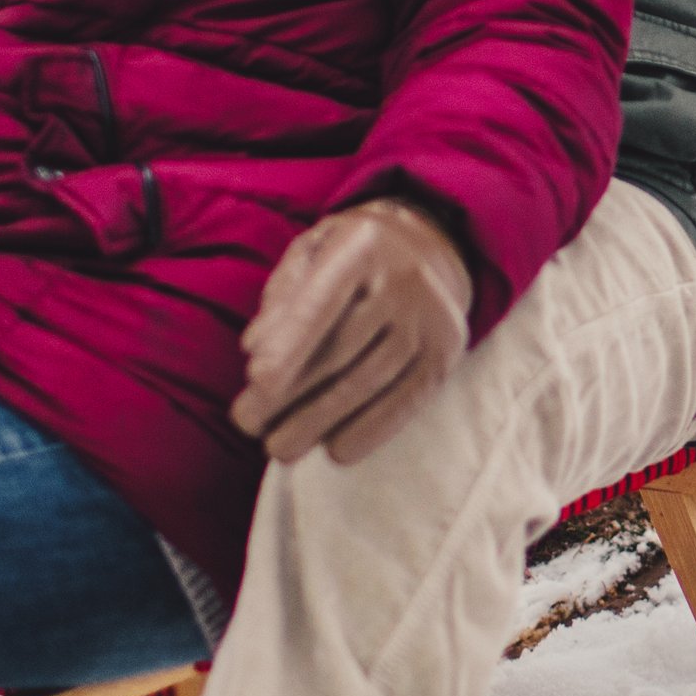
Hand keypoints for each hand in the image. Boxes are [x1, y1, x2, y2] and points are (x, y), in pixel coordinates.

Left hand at [232, 198, 475, 464]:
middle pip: (343, 348)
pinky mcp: (446, 352)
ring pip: (370, 380)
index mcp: (364, 244)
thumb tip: (256, 347)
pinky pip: (407, 399)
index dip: (291, 342)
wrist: (428, 250)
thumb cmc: (351, 257)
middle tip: (249, 422)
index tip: (258, 381)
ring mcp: (432, 318)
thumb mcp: (312, 252)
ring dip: (321, 420)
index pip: (323, 300)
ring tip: (280, 447)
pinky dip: (371, 429)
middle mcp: (405, 278)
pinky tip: (336, 450)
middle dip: (291, 392)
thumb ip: (283, 295)